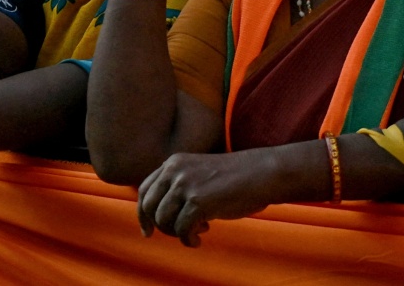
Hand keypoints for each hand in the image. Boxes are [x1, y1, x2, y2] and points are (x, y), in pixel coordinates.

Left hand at [136, 149, 277, 246]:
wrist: (260, 174)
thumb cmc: (233, 179)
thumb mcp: (197, 174)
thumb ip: (178, 186)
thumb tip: (160, 214)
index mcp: (172, 164)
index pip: (144, 191)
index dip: (143, 214)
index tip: (148, 231)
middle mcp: (174, 171)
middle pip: (149, 207)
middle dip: (160, 226)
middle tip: (179, 233)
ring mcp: (185, 185)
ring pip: (164, 221)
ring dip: (178, 233)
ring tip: (198, 230)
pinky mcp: (198, 202)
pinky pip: (182, 230)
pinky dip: (188, 240)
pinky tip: (200, 238)